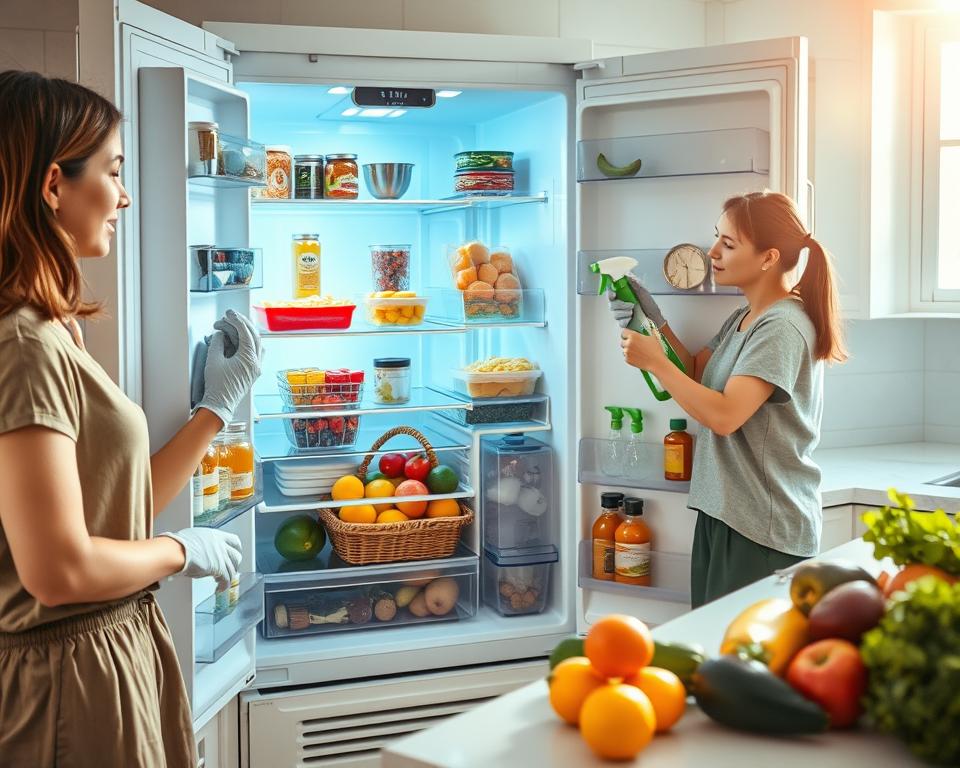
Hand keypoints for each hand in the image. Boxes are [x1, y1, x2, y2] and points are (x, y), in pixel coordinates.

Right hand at [160, 527, 241, 588]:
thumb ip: (203, 543)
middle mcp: (221, 546)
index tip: (236, 553)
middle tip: (230, 569)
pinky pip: (226, 580)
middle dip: (234, 565)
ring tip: (222, 582)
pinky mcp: (218, 569)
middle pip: (236, 556)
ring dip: (228, 577)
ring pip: (232, 569)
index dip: (237, 549)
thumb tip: (199, 548)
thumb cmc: (179, 544)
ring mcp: (221, 557)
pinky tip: (219, 588)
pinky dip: (224, 586)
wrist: (176, 551)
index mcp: (216, 535)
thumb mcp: (195, 537)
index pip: (234, 541)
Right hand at [195, 310, 262, 425]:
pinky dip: (250, 343)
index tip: (229, 313)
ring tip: (235, 325)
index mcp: (249, 359)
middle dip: (243, 324)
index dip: (237, 320)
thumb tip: (221, 334)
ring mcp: (256, 368)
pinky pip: (257, 353)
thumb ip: (218, 343)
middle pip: (254, 336)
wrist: (220, 405)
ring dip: (248, 333)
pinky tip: (241, 340)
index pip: (246, 333)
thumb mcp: (213, 360)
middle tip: (231, 316)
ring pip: (258, 344)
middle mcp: (257, 363)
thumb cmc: (217, 386)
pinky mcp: (253, 372)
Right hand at [606, 274, 665, 329]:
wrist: (655, 318)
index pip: (610, 293)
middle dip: (620, 305)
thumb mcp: (643, 292)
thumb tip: (628, 275)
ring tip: (633, 312)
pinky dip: (626, 321)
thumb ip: (635, 284)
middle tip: (631, 305)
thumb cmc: (650, 305)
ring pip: (615, 314)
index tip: (613, 295)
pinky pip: (620, 323)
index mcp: (623, 295)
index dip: (609, 293)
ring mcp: (621, 314)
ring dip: (625, 313)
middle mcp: (620, 305)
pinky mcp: (624, 323)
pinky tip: (631, 319)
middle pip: (611, 305)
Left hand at [620, 329, 667, 373]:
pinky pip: (626, 357)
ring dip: (628, 350)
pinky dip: (630, 357)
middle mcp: (628, 343)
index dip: (626, 334)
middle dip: (627, 343)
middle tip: (635, 345)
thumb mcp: (653, 338)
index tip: (628, 336)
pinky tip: (638, 357)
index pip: (623, 332)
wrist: (657, 363)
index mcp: (633, 336)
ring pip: (624, 350)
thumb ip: (650, 332)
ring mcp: (627, 352)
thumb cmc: (656, 351)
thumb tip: (651, 329)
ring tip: (638, 352)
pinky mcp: (627, 359)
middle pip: (622, 342)